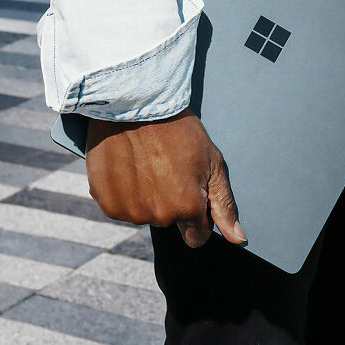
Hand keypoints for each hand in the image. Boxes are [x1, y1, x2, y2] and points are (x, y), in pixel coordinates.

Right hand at [85, 108, 245, 248]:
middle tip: (167, 167)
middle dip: (171, 202)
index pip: (197, 237)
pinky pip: (120, 207)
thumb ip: (224, 206)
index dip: (197, 217)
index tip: (192, 191)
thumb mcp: (212, 163)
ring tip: (146, 164)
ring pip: (143, 215)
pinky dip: (124, 192)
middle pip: (169, 222)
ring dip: (146, 198)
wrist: (135, 104)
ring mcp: (129, 210)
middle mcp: (158, 215)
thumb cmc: (179, 130)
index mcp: (187, 207)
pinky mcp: (105, 201)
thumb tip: (238, 240)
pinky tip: (128, 166)